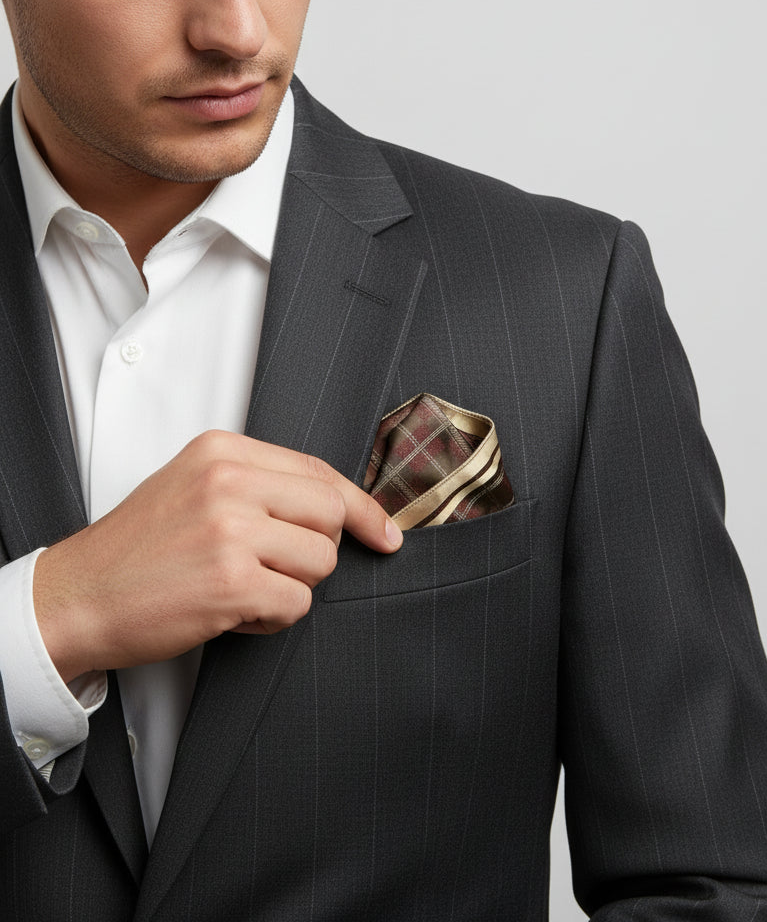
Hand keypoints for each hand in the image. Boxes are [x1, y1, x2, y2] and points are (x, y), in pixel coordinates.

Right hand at [32, 430, 401, 682]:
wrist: (80, 596)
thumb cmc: (138, 548)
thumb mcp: (194, 485)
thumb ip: (259, 484)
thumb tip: (337, 504)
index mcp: (223, 449)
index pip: (319, 470)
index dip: (360, 506)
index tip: (384, 530)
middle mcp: (229, 481)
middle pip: (331, 514)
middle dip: (316, 550)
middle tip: (274, 566)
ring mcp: (232, 529)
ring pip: (320, 562)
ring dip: (291, 587)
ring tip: (242, 587)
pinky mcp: (232, 581)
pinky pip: (297, 604)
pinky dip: (271, 618)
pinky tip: (231, 611)